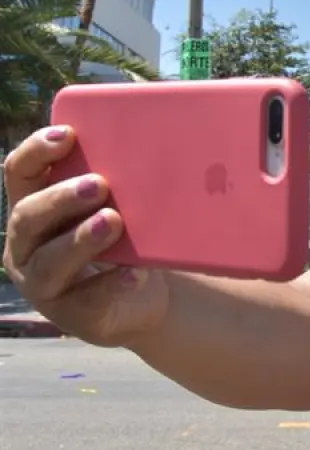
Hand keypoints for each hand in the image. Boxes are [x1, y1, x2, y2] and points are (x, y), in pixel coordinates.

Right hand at [2, 126, 166, 346]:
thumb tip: (150, 141)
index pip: (19, 172)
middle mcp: (26, 244)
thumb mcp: (115, 206)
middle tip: (98, 185)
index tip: (67, 134)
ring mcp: (42, 283)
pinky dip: (111, 285)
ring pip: (48, 261)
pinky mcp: (71, 314)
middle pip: (28, 216)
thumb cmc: (124, 237)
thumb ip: (115, 182)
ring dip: (80, 239)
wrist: (144, 296)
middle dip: (61, 198)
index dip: (36, 151)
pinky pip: (87, 300)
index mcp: (32, 206)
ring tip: (113, 221)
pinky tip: (134, 274)